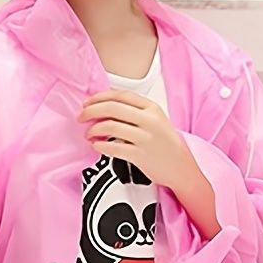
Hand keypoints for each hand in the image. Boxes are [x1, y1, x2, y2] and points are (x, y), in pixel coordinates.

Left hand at [77, 89, 197, 189]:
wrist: (181, 167)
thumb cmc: (165, 144)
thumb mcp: (155, 120)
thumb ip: (134, 111)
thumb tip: (104, 107)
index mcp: (151, 108)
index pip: (120, 95)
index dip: (100, 97)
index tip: (88, 102)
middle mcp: (149, 121)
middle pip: (112, 108)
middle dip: (91, 111)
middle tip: (81, 116)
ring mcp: (145, 138)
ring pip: (110, 127)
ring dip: (93, 130)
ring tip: (88, 134)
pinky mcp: (139, 156)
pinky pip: (113, 148)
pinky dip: (100, 146)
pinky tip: (96, 146)